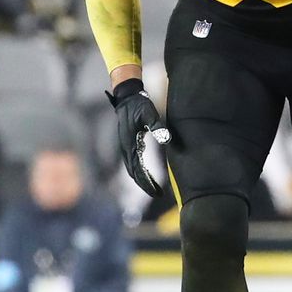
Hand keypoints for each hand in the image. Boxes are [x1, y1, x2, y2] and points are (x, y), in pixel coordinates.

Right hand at [107, 79, 171, 196]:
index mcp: (130, 143)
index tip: (156, 192)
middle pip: (134, 173)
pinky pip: (133, 162)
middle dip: (145, 185)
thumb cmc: (139, 104)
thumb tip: (166, 139)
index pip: (137, 169)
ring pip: (132, 168)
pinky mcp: (129, 143)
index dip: (146, 183)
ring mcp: (126, 146)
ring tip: (154, 188)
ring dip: (142, 179)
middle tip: (158, 194)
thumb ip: (157, 125)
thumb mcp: (149, 112)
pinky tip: (148, 173)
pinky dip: (140, 171)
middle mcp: (126, 148)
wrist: (127, 97)